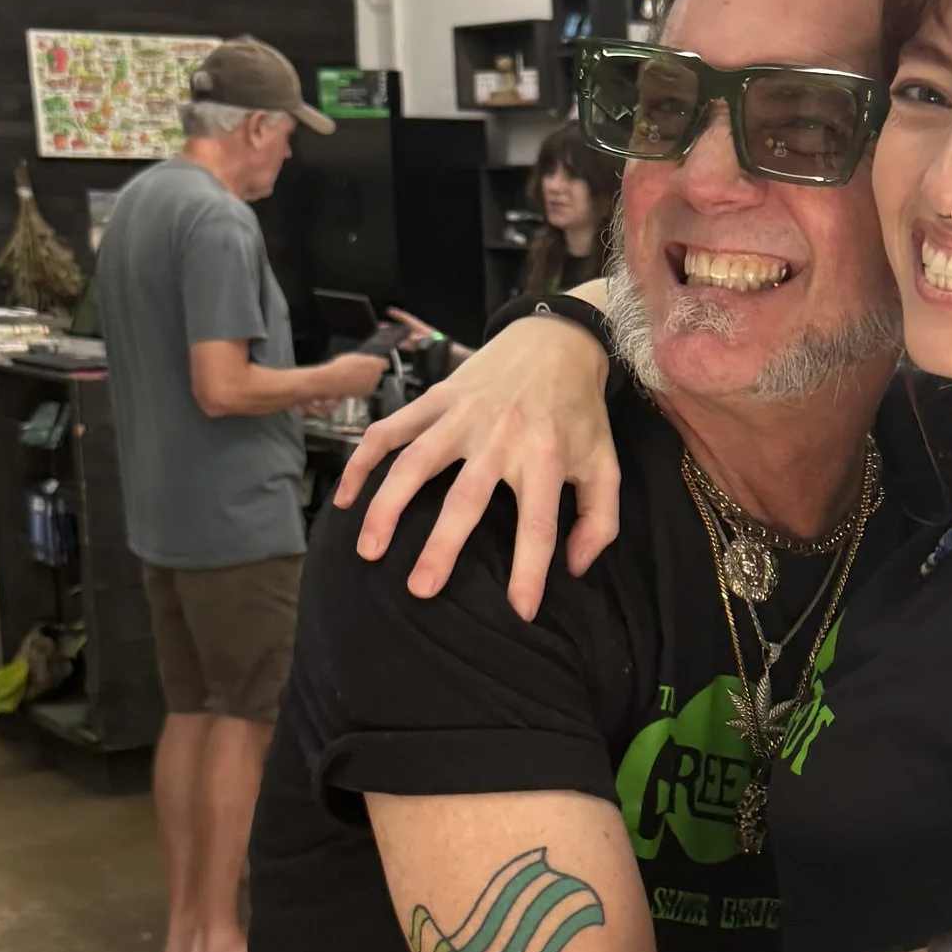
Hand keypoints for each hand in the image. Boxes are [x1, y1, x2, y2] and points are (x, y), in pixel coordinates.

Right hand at [318, 349, 392, 400]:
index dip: (379, 364)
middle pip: (377, 373)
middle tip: (359, 370)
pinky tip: (351, 385)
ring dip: (365, 381)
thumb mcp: (355, 357)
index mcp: (376, 364)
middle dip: (371, 373)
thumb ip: (365, 360)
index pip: (384, 364)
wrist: (335, 381)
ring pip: (371, 382)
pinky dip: (360, 388)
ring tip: (353, 378)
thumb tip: (367, 362)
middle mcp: (377, 376)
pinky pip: (365, 389)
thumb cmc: (342, 367)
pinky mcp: (365, 394)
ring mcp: (372, 386)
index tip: (376, 364)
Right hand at [332, 312, 621, 615]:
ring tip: (369, 550)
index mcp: (545, 456)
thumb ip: (599, 520)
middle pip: (465, 498)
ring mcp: (461, 415)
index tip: (520, 612)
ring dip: (387, 506)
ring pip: (415, 462)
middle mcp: (500, 435)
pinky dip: (363, 461)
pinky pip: (390, 430)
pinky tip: (346, 498)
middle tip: (420, 589)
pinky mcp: (435, 399)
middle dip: (441, 545)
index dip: (530, 571)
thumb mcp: (605, 463)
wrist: (556, 339)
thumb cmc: (578, 412)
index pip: (538, 524)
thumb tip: (574, 568)